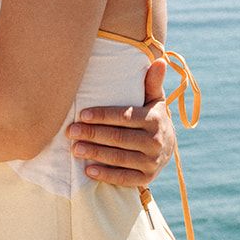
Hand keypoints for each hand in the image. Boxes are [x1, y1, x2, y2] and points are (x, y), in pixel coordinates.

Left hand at [66, 57, 175, 186]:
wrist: (168, 147)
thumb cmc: (152, 117)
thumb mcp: (155, 100)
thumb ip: (152, 82)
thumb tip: (160, 60)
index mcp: (155, 119)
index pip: (125, 117)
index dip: (103, 116)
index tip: (82, 114)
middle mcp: (155, 141)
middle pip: (119, 138)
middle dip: (93, 134)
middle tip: (71, 131)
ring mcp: (151, 162)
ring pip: (119, 158)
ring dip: (95, 154)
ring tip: (74, 149)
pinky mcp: (147, 179)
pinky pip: (124, 178)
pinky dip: (106, 175)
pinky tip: (88, 171)